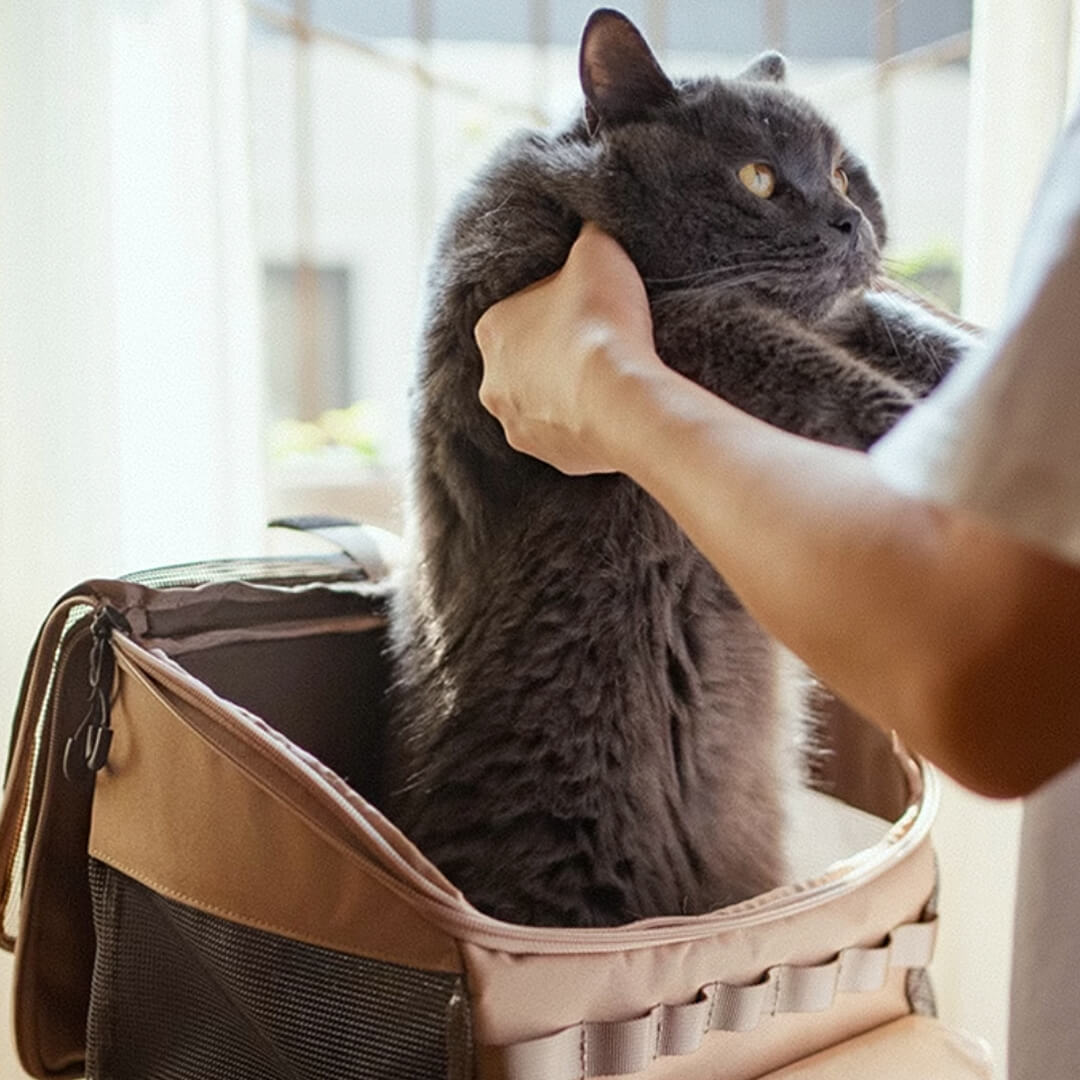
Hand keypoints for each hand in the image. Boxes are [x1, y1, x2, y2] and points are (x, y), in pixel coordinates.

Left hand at [475, 222, 660, 474]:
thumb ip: (585, 233)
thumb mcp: (597, 250)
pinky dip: (581, 425)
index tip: (585, 306)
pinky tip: (608, 410)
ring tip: (605, 380)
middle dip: (553, 354)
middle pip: (524, 361)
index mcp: (490, 329)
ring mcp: (516, 424)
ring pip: (540, 402)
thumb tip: (587, 222)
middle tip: (596, 345)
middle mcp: (490, 382)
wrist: (622, 397)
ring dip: (564, 392)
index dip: (554, 305)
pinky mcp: (547, 457)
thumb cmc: (602, 321)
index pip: (517, 310)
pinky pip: (564, 436)